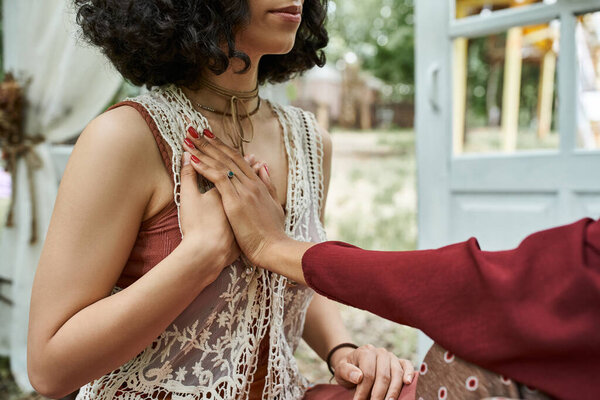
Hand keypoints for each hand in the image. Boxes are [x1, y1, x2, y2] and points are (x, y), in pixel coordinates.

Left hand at [182, 129, 286, 267]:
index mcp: (258, 184)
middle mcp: (250, 184)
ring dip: (203, 150)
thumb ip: (269, 185)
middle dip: (210, 143)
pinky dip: (205, 167)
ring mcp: (243, 191)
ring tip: (189, 139)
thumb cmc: (273, 233)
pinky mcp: (235, 201)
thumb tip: (263, 167)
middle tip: (194, 130)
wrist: (274, 248)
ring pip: (221, 164)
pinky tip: (193, 159)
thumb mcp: (275, 205)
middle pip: (227, 157)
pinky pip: (218, 178)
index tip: (210, 136)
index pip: (238, 159)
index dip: (223, 146)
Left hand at [331, 344, 414, 399]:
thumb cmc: (349, 369)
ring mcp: (391, 357)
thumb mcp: (341, 370)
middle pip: (383, 376)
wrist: (355, 363)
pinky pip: (407, 365)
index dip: (364, 391)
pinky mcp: (399, 361)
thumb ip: (346, 371)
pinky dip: (409, 373)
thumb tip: (358, 377)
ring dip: (393, 391)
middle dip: (379, 394)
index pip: (368, 374)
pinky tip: (408, 382)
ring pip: (396, 373)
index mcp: (365, 352)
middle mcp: (380, 353)